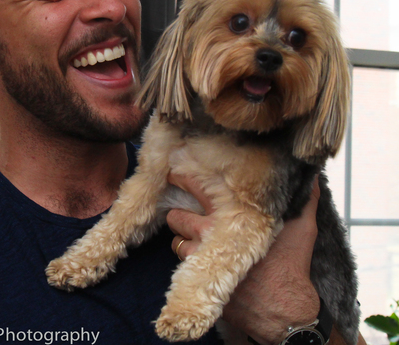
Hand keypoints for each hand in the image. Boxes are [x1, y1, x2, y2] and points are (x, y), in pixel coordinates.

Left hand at [166, 172, 320, 343]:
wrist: (285, 311)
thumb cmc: (291, 266)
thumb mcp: (302, 227)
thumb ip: (303, 198)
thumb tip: (309, 176)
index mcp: (231, 217)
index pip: (195, 188)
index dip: (183, 179)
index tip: (177, 175)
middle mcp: (210, 236)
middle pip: (176, 218)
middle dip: (177, 216)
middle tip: (182, 215)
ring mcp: (201, 260)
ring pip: (176, 243)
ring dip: (182, 241)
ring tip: (194, 242)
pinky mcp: (198, 282)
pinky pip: (183, 269)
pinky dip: (188, 264)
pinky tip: (200, 262)